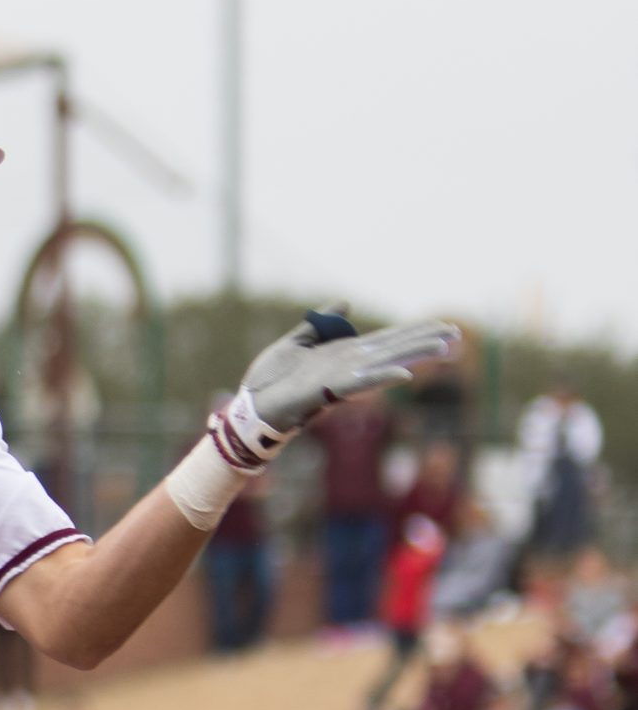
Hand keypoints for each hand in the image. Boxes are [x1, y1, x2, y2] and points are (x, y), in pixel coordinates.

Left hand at [211, 310, 460, 468]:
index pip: (387, 340)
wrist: (249, 406)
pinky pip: (359, 383)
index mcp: (344, 354)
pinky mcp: (327, 391)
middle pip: (395, 349)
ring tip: (445, 349)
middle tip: (459, 335)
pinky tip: (405, 374)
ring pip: (386, 363)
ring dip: (416, 355)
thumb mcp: (296, 342)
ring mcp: (341, 379)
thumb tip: (345, 303)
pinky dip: (381, 377)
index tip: (444, 327)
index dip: (415, 332)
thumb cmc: (270, 380)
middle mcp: (349, 366)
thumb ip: (321, 325)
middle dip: (426, 341)